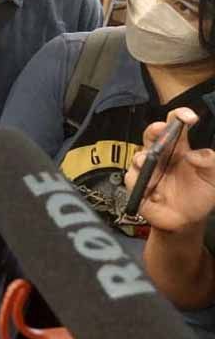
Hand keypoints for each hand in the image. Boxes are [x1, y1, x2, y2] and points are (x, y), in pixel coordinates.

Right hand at [127, 107, 214, 233]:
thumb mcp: (213, 178)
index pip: (175, 125)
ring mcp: (147, 170)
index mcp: (179, 148)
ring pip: (138, 156)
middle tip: (160, 129)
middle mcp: (161, 155)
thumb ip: (210, 163)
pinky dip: (139, 181)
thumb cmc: (200, 195)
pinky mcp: (137, 185)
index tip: (188, 117)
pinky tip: (149, 188)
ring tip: (147, 161)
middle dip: (154, 130)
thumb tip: (195, 154)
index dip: (180, 117)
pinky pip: (132, 179)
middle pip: (151, 135)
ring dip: (142, 157)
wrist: (188, 221)